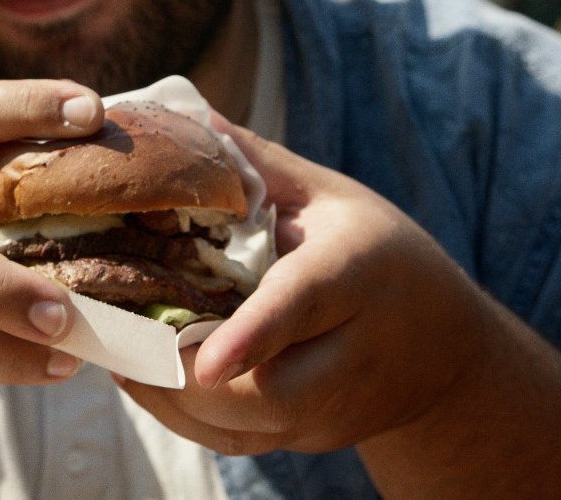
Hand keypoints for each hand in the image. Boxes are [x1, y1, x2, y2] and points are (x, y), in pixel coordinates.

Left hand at [116, 121, 490, 453]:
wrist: (445, 351)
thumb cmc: (382, 255)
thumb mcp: (331, 198)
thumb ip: (258, 166)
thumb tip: (187, 118)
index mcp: (355, 277)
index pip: (302, 308)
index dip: (252, 336)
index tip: (205, 362)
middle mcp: (350, 356)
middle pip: (266, 391)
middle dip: (182, 376)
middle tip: (115, 336)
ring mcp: (332, 410)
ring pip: (241, 429)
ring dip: (168, 399)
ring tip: (116, 353)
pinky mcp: (309, 439)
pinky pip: (236, 444)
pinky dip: (181, 418)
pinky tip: (144, 380)